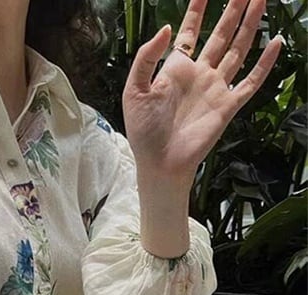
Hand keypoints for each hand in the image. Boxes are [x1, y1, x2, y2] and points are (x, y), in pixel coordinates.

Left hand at [123, 0, 281, 180]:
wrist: (159, 162)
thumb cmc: (143, 130)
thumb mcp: (135, 90)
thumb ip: (146, 58)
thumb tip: (165, 28)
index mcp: (176, 68)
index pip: (190, 31)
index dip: (198, 9)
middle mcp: (200, 74)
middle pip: (221, 34)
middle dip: (233, 9)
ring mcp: (216, 88)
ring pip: (239, 49)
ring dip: (250, 25)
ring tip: (261, 0)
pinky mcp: (228, 105)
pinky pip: (251, 81)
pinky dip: (265, 63)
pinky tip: (275, 42)